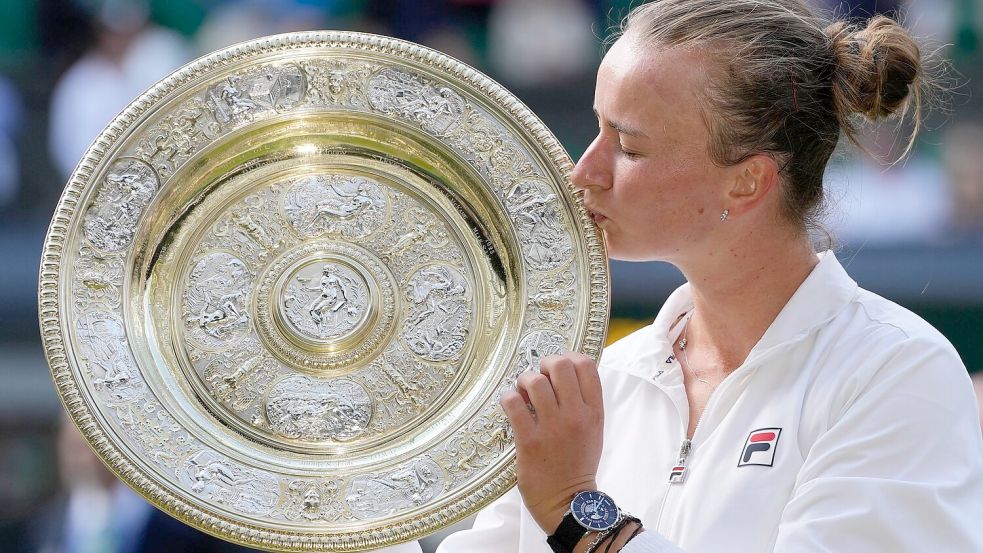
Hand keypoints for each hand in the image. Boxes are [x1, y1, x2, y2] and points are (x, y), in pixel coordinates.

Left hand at [499, 352, 604, 534]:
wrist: (567, 502)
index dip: (568, 358)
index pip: (585, 366)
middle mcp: (575, 416)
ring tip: (523, 394)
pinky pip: (513, 402)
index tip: (557, 368)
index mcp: (593, 412)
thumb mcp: (593, 431)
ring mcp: (552, 427)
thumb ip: (583, 403)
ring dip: (524, 381)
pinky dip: (508, 398)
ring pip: (535, 381)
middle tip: (539, 379)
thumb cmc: (577, 464)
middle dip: (545, 365)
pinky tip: (511, 406)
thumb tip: (564, 374)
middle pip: (561, 366)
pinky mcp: (529, 440)